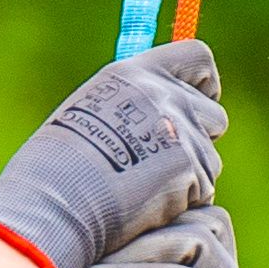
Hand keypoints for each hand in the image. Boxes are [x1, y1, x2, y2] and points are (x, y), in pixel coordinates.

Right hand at [0, 41, 226, 267]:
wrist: (54, 203)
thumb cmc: (55, 170)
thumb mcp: (88, 116)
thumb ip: (131, 109)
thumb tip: (161, 120)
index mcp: (135, 74)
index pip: (197, 58)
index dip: (203, 84)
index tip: (198, 102)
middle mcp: (163, 95)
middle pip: (214, 117)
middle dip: (199, 143)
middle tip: (165, 167)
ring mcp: (181, 131)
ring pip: (209, 161)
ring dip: (187, 180)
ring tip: (141, 193)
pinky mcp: (190, 168)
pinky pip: (203, 192)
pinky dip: (182, 205)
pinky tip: (145, 209)